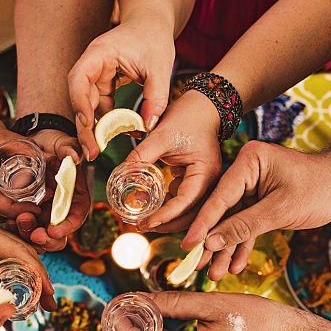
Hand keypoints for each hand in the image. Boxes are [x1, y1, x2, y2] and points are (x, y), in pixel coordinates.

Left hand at [0, 218, 55, 310]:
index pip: (19, 252)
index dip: (37, 274)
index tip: (48, 295)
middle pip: (24, 255)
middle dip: (39, 280)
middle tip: (51, 304)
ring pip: (17, 259)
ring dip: (30, 281)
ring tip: (43, 303)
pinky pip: (5, 263)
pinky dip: (16, 280)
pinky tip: (21, 297)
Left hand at [14, 129, 90, 252]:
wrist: (33, 140)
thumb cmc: (52, 142)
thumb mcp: (62, 142)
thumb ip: (69, 148)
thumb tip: (76, 157)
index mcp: (75, 195)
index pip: (76, 216)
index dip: (67, 226)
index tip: (53, 231)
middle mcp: (61, 206)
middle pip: (59, 232)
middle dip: (48, 239)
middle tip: (34, 236)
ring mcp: (45, 210)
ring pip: (40, 233)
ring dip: (29, 234)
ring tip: (15, 224)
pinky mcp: (29, 210)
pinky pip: (25, 226)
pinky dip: (17, 228)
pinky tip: (8, 222)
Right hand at [69, 21, 175, 159]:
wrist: (153, 23)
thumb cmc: (154, 37)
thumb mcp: (160, 66)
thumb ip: (156, 96)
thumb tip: (148, 126)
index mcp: (99, 53)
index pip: (79, 78)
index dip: (79, 102)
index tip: (88, 124)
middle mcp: (92, 65)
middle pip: (80, 97)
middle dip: (84, 126)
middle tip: (90, 152)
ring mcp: (97, 75)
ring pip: (88, 105)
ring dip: (92, 128)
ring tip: (96, 151)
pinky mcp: (105, 84)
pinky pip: (100, 106)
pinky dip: (105, 122)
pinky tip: (110, 138)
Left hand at [125, 90, 223, 242]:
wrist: (204, 104)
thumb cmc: (188, 116)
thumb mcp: (161, 135)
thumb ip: (141, 156)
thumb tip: (120, 175)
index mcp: (205, 173)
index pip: (185, 202)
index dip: (164, 216)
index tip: (145, 223)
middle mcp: (210, 182)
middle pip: (190, 215)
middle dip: (166, 224)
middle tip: (140, 226)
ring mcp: (205, 183)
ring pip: (187, 211)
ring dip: (167, 218)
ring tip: (143, 220)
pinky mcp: (197, 180)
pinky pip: (184, 201)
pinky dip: (168, 207)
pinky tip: (152, 208)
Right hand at [187, 143, 330, 277]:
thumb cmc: (320, 188)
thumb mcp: (280, 211)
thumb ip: (243, 227)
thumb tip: (211, 242)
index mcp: (249, 162)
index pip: (219, 198)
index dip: (203, 225)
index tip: (188, 246)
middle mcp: (246, 171)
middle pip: (221, 211)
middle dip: (213, 241)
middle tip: (197, 266)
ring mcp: (253, 185)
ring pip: (232, 222)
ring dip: (226, 248)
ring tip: (215, 273)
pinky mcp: (261, 199)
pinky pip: (246, 224)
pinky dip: (242, 244)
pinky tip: (235, 264)